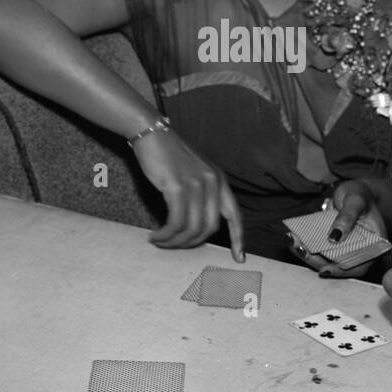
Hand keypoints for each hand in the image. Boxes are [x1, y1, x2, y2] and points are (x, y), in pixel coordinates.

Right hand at [132, 128, 244, 260]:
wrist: (152, 133)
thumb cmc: (169, 155)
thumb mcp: (194, 172)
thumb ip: (201, 193)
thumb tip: (196, 225)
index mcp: (219, 180)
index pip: (235, 215)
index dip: (238, 238)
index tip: (239, 258)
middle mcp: (212, 183)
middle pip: (210, 227)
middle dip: (192, 244)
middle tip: (174, 246)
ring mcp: (196, 184)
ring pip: (191, 228)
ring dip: (175, 242)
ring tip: (160, 242)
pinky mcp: (177, 187)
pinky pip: (175, 222)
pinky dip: (165, 234)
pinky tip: (156, 235)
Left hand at [289, 180, 386, 278]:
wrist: (353, 191)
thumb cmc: (359, 194)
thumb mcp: (356, 200)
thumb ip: (348, 216)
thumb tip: (335, 236)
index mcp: (374, 245)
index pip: (359, 266)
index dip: (342, 271)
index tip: (324, 269)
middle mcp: (359, 251)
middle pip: (338, 265)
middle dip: (317, 261)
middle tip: (300, 250)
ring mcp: (343, 249)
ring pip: (325, 258)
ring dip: (307, 254)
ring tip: (291, 241)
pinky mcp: (331, 244)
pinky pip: (318, 248)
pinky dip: (305, 245)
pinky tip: (292, 237)